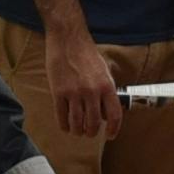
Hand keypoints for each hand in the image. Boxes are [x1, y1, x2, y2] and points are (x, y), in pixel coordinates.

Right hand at [48, 24, 116, 148]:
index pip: (114, 115)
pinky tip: (65, 126)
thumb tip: (105, 112)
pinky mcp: (58, 92)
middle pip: (93, 124)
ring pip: (77, 123)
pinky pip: (61, 116)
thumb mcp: (104, 71)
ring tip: (77, 130)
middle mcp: (92, 91)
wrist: (68, 38)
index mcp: (106, 86)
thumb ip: (106, 91)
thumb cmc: (87, 53)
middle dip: (91, 132)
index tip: (110, 135)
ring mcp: (74, 93)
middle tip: (89, 132)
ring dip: (77, 131)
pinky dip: (64, 125)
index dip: (113, 129)